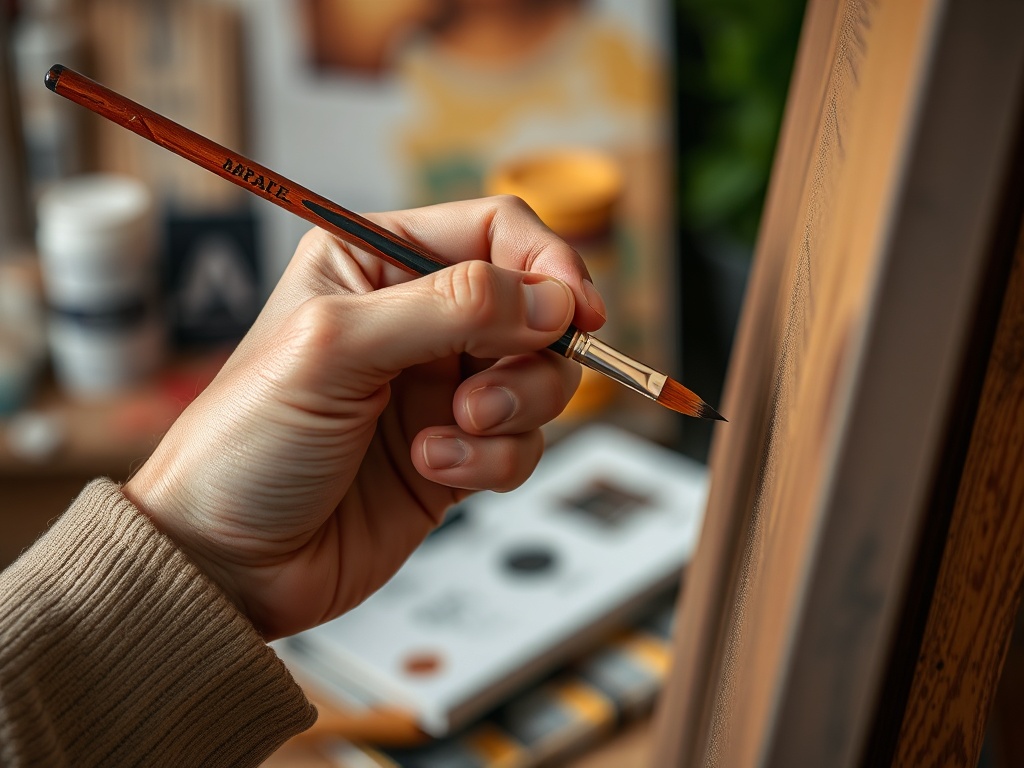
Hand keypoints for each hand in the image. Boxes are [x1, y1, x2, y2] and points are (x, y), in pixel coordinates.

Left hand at [123, 196, 605, 639]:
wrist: (228, 562)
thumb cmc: (248, 443)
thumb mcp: (337, 348)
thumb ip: (450, 308)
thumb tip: (553, 298)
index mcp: (376, 262)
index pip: (494, 231)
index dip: (546, 263)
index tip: (577, 310)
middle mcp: (416, 320)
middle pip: (535, 309)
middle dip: (532, 355)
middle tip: (486, 397)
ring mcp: (440, 390)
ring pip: (540, 380)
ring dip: (513, 410)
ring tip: (451, 433)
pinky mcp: (458, 453)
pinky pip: (521, 445)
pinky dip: (491, 461)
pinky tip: (431, 469)